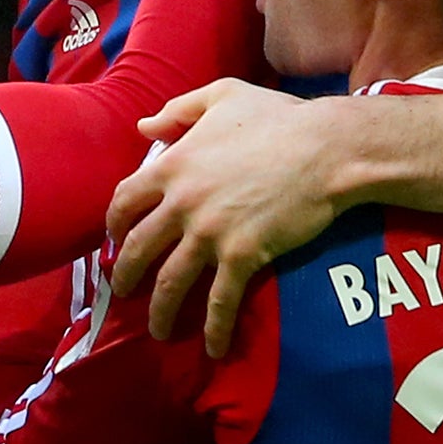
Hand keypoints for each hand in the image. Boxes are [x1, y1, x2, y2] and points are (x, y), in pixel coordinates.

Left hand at [106, 80, 347, 356]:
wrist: (327, 148)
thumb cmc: (280, 118)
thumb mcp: (223, 95)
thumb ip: (179, 109)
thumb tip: (145, 127)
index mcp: (172, 165)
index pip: (125, 201)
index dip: (115, 224)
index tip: (116, 240)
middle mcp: (181, 203)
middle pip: (138, 248)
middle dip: (126, 275)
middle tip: (123, 291)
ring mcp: (209, 232)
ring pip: (170, 283)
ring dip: (159, 312)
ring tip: (157, 330)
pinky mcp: (242, 256)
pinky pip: (220, 302)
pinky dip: (214, 329)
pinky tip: (213, 348)